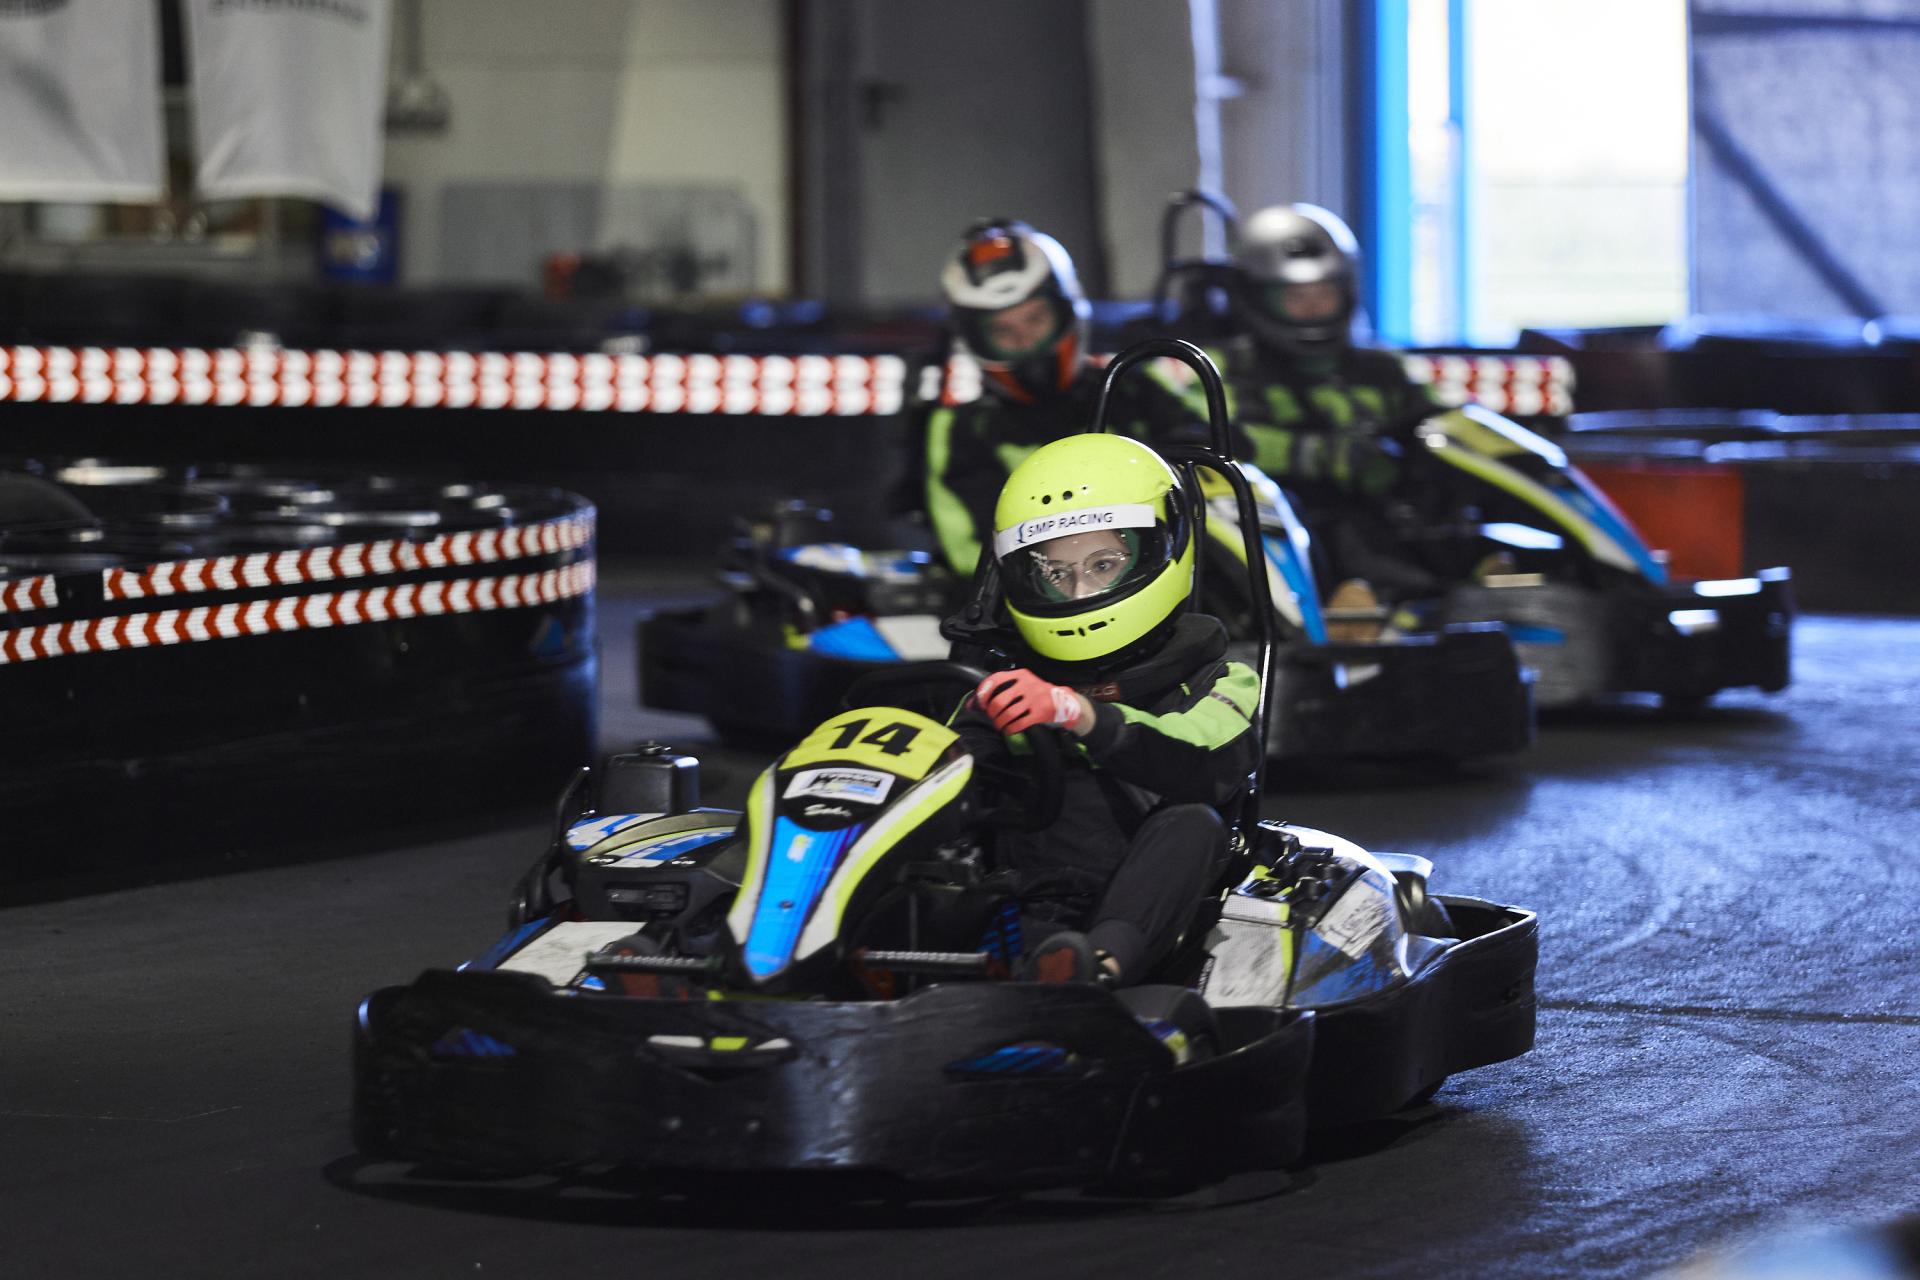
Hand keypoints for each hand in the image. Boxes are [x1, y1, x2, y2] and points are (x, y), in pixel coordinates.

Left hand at [974, 669, 1090, 736]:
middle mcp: (1026, 685)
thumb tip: (973, 702)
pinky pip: (1019, 724)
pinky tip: (1009, 730)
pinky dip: (1010, 729)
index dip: (984, 693)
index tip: (981, 703)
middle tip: (992, 717)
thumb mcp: (1024, 683)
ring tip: (999, 725)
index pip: (995, 679)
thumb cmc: (1037, 693)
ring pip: (1008, 714)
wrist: (1063, 700)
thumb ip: (1004, 688)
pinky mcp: (1039, 713)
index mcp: (1020, 675)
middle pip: (999, 701)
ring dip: (1000, 723)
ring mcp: (1034, 699)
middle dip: (992, 713)